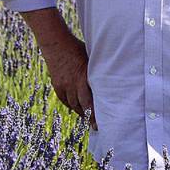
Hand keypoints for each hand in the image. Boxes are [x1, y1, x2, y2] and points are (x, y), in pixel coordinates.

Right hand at [20, 8, 96, 128]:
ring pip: (74, 105)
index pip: (92, 101)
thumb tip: (113, 76)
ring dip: (81, 112)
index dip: (96, 114)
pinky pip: (65, 100)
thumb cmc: (78, 48)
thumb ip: (99, 69)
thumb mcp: (92, 58)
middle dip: (90, 117)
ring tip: (88, 117)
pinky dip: (71, 105)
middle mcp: (74, 84)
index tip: (101, 123)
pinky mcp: (57, 85)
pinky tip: (77, 107)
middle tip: (96, 126)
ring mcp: (64, 86)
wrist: (56, 44)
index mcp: (84, 77)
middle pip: (83, 106)